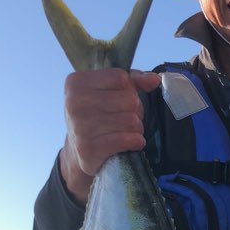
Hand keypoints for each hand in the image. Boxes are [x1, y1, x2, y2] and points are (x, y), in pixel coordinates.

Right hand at [59, 69, 160, 202]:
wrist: (80, 152)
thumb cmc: (98, 117)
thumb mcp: (109, 92)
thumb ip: (133, 81)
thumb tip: (154, 79)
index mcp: (77, 82)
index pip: (120, 78)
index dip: (130, 89)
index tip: (123, 100)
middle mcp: (75, 102)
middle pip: (129, 100)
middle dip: (136, 111)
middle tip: (128, 119)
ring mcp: (80, 125)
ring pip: (131, 121)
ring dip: (136, 128)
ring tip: (127, 132)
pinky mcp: (89, 148)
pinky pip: (127, 140)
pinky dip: (135, 142)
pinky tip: (130, 143)